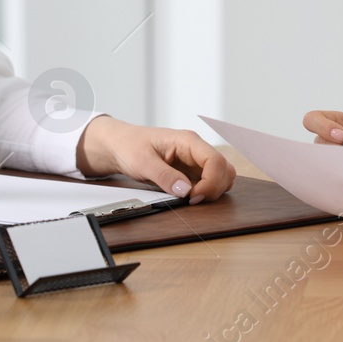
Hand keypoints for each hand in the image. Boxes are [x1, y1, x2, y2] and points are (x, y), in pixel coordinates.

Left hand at [74, 116, 236, 204]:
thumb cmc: (129, 146)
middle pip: (224, 169)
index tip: (194, 197)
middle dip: (214, 188)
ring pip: (221, 176)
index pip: (215, 160)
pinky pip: (209, 181)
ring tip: (191, 199)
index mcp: (187, 141)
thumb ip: (164, 176)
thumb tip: (186, 190)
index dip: (211, 182)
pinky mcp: (191, 171)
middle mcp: (196, 149)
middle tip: (193, 200)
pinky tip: (189, 197)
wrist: (118, 145)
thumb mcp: (142, 162)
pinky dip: (206, 192)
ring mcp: (195, 160)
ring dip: (213, 190)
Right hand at [302, 108, 342, 184]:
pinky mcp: (336, 180)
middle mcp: (329, 144)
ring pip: (320, 166)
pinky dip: (338, 183)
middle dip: (330, 151)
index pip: (313, 119)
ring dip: (335, 169)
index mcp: (336, 124)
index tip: (341, 136)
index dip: (321, 126)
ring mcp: (331, 163)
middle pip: (315, 146)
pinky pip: (328, 183)